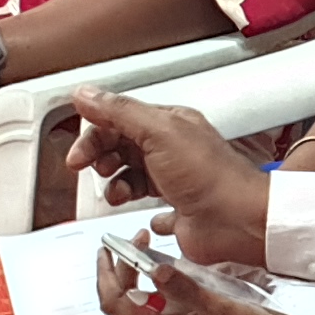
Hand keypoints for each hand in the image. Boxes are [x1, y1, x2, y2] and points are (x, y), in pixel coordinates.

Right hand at [65, 87, 273, 265]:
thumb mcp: (159, 132)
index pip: (121, 119)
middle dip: (101, 157)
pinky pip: (148, 203)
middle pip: (122, 146)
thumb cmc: (210, 176)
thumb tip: (87, 94)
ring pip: (131, 175)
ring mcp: (174, 178)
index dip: (95, 134)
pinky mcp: (177, 206)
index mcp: (170, 123)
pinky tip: (142, 210)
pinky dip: (139, 205)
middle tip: (89, 169)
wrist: (237, 220)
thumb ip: (120, 112)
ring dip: (116, 183)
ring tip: (118, 192)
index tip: (77, 154)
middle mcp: (172, 148)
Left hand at [93, 242, 303, 314]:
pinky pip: (160, 309)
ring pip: (143, 305)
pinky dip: (160, 288)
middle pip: (127, 303)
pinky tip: (170, 272)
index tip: (106, 250)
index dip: (107, 275)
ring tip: (150, 249)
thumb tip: (153, 268)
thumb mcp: (216, 305)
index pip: (117, 305)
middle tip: (135, 239)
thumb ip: (182, 286)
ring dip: (143, 276)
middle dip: (126, 270)